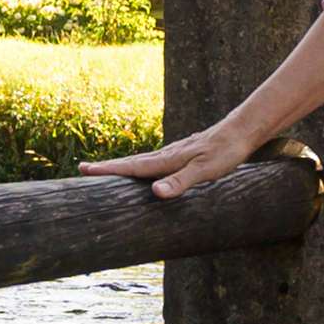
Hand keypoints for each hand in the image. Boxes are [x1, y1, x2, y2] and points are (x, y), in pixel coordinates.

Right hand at [89, 118, 263, 197]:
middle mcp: (166, 154)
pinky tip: (140, 169)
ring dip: (120, 165)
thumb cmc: (225, 152)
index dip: (109, 170)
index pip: (133, 167)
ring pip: (141, 160)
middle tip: (83, 168)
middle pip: (131, 162)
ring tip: (103, 169)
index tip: (86, 170)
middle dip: (107, 166)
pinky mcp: (181, 154)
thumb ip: (180, 182)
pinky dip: (138, 165)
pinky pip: (152, 161)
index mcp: (168, 159)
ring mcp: (173, 153)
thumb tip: (155, 192)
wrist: (241, 131)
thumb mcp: (205, 171)